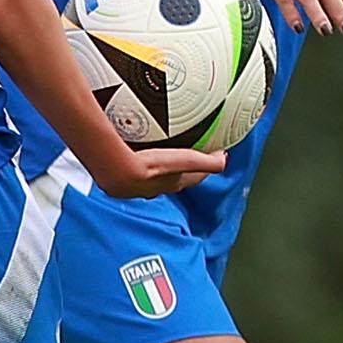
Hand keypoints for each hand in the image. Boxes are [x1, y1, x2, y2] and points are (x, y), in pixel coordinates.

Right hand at [89, 145, 225, 200]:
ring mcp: (138, 186)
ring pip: (152, 178)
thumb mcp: (187, 161)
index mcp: (174, 183)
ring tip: (156, 154)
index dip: (205, 169)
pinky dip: (136, 165)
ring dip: (157, 169)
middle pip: (174, 179)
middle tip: (183, 156)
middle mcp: (157, 188)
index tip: (212, 157)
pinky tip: (131, 155)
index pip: (194, 178)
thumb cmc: (151, 167)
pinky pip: (133, 171)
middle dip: (181, 171)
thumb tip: (224, 160)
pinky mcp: (121, 181)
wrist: (118, 171)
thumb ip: (208, 161)